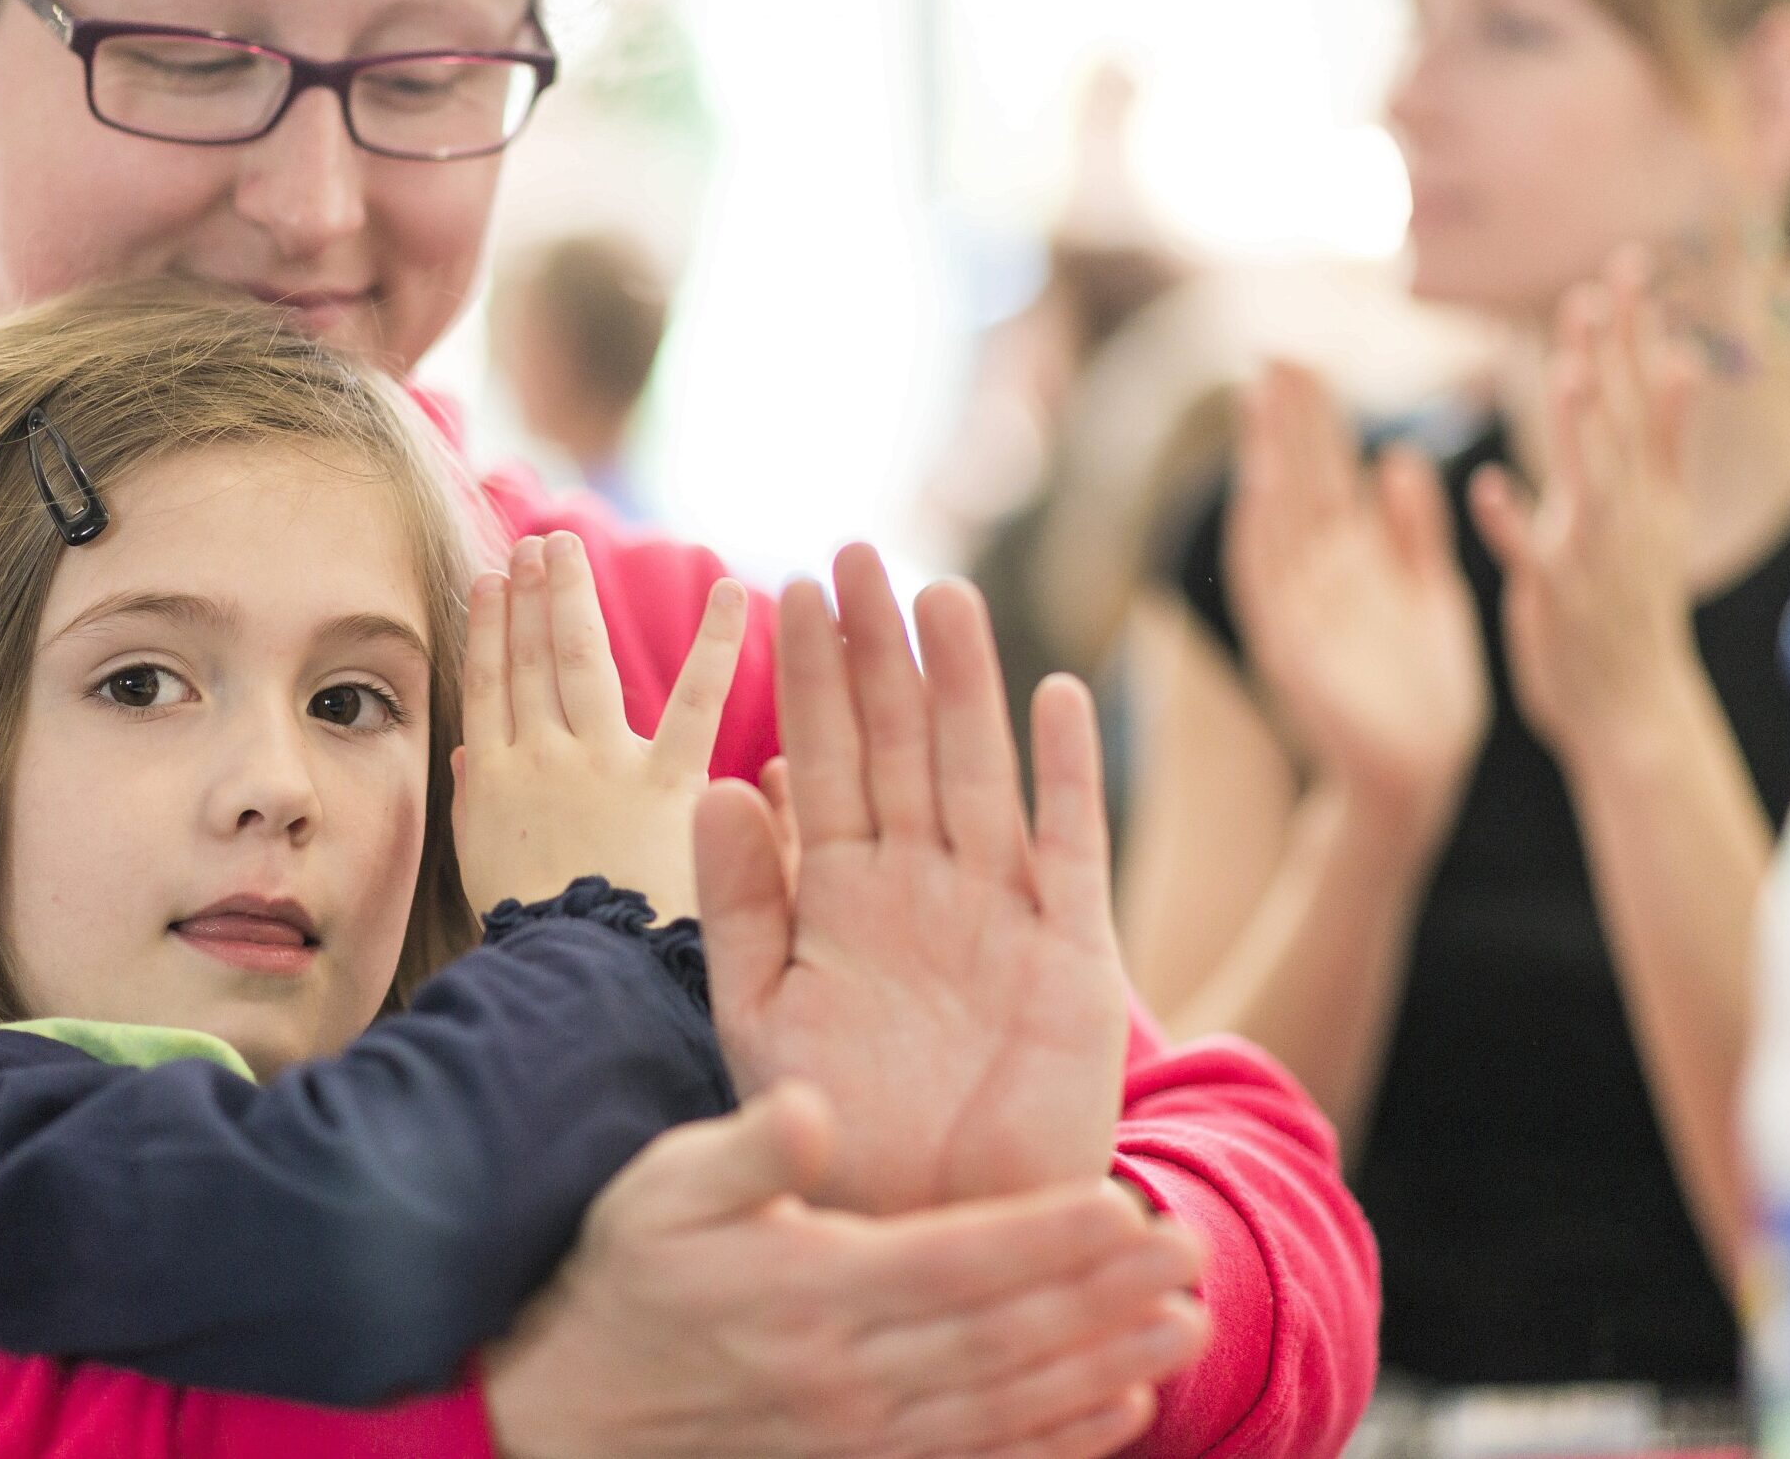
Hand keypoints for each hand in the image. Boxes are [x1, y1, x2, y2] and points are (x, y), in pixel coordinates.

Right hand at [455, 532, 744, 921]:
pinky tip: (733, 593)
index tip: (489, 581)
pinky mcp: (664, 783)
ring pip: (581, 662)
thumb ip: (475, 806)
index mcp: (493, 784)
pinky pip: (696, 703)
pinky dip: (717, 645)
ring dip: (571, 598)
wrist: (578, 974)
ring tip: (566, 546)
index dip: (488, 630)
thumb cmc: (535, 939)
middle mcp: (540, 760)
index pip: (487, 689)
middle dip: (530, 597)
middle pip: (530, 662)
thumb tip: (465, 754)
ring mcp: (600, 764)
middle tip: (534, 545)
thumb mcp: (481, 872)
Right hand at [482, 1082, 1207, 1458]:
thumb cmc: (630, 1270)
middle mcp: (851, 1371)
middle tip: (1191, 1254)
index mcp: (812, 1286)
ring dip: (1106, 1366)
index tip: (1127, 1206)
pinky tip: (1122, 1414)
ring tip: (1185, 1328)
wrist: (579, 1403)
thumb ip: (745, 1147)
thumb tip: (810, 1108)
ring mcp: (863, 1431)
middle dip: (1107, 1296)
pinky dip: (1060, 1440)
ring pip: (1011, 1400)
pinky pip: (983, 1458)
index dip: (1048, 1237)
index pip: (957, 1259)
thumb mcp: (664, 1186)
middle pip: (1006, 1333)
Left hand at [696, 544, 1127, 1212]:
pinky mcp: (1071, 958)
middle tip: (856, 553)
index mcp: (839, 895)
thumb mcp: (760, 1014)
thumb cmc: (838, 1136)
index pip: (822, 762)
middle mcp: (919, 886)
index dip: (808, 680)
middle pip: (901, 745)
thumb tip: (718, 784)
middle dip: (878, 654)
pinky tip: (1056, 696)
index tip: (785, 591)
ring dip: (964, 687)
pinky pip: (1068, 849)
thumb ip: (739, 904)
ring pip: (979, 773)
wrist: (930, 1237)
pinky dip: (1065, 778)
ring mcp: (998, 913)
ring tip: (943, 596)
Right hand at [1227, 360, 1487, 845]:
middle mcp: (1320, 579)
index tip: (1308, 363)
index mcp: (1356, 563)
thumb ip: (1414, 534)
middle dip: (1287, 421)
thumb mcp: (1431, 599)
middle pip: (1298, 484)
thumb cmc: (1427, 697)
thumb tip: (1400, 460)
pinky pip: (1270, 585)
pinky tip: (1261, 489)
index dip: (1317, 422)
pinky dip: (1262, 536)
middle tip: (1275, 352)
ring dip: (1269, 460)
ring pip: (1279, 521)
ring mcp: (1301, 612)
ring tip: (1263, 398)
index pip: (1330, 476)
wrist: (1421, 778)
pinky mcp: (1294, 652)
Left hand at [1470, 263, 1704, 768]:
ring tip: (1564, 371)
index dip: (1638, 331)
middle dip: (1606, 356)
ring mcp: (1594, 551)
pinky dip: (1512, 521)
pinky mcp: (1555, 594)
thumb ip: (1666, 437)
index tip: (1632, 264)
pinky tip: (1487, 487)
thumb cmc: (1634, 601)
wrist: (1633, 704)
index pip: (1644, 393)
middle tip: (1593, 289)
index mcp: (1650, 488)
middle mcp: (1629, 511)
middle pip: (1616, 421)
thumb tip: (1681, 358)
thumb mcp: (1663, 513)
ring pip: (1586, 478)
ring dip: (1576, 427)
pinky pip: (1529, 554)